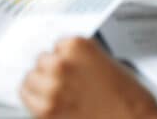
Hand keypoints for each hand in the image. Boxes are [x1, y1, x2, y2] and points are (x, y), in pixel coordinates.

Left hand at [20, 37, 156, 118]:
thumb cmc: (129, 101)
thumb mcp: (107, 65)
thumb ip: (82, 59)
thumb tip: (65, 62)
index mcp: (77, 46)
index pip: (56, 46)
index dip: (64, 59)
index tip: (70, 69)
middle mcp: (61, 63)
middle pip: (41, 61)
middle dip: (51, 72)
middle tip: (66, 84)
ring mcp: (51, 87)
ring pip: (30, 79)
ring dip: (40, 86)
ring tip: (58, 95)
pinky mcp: (45, 111)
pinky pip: (26, 98)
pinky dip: (35, 101)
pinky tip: (51, 105)